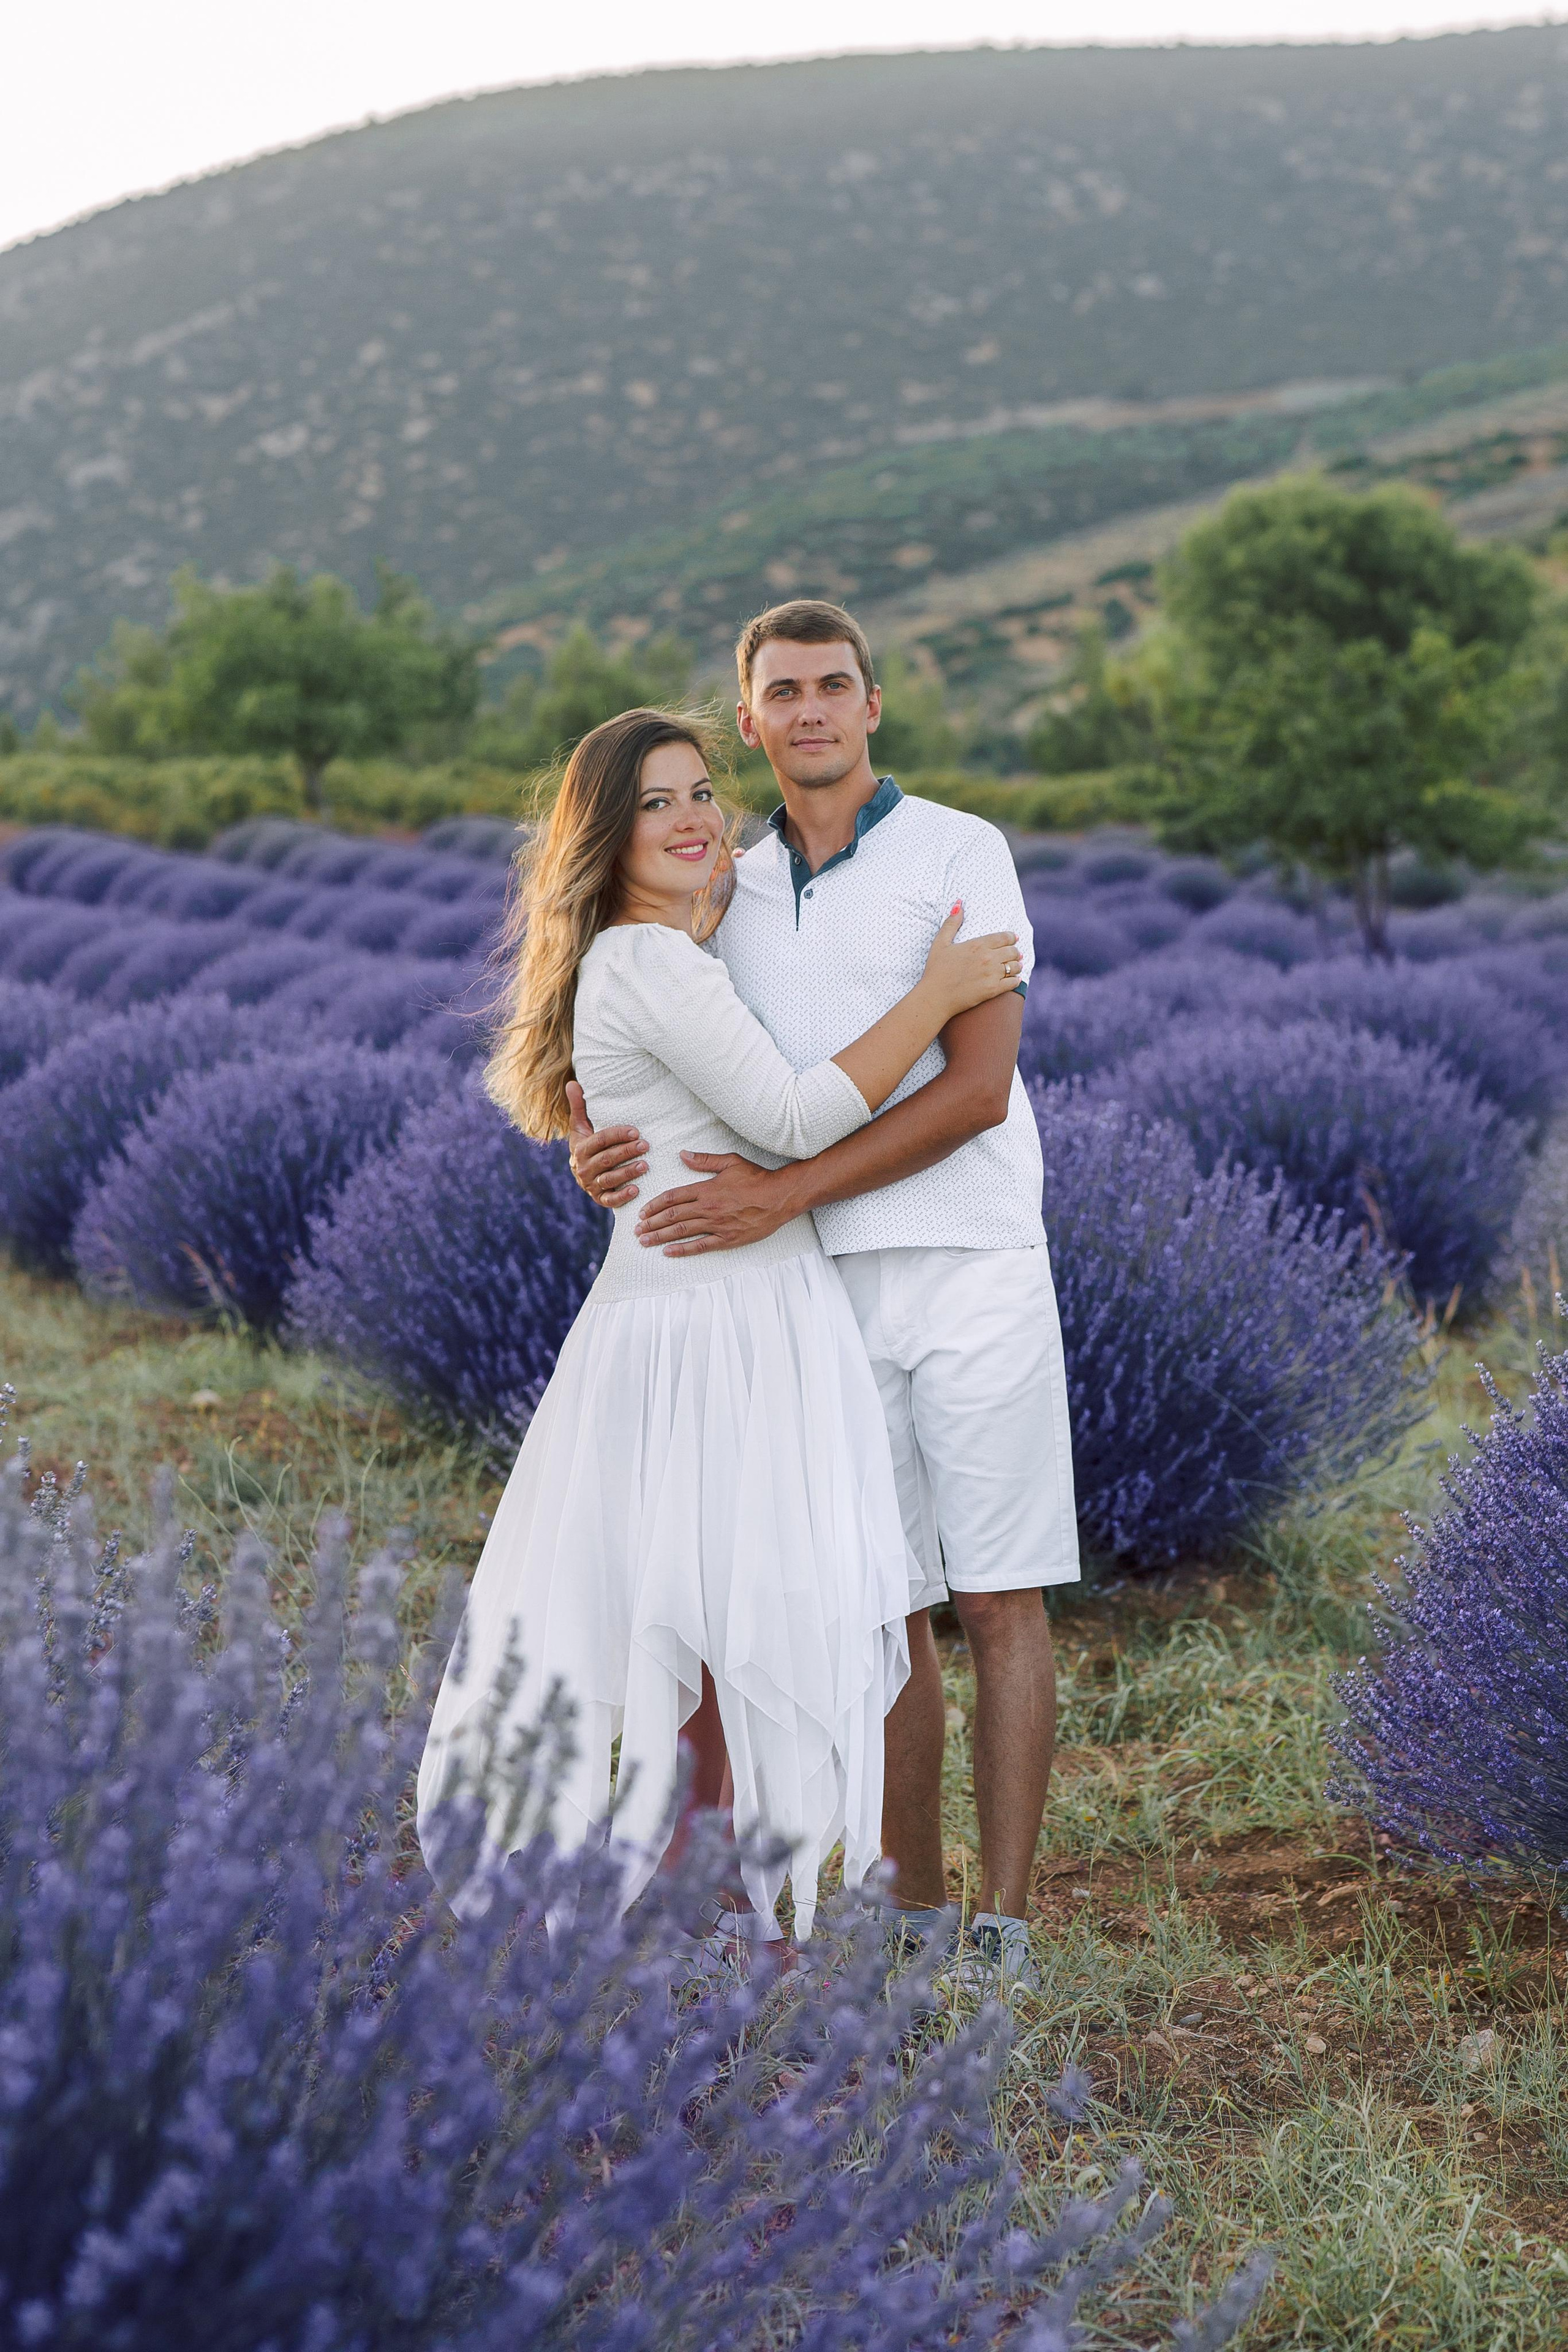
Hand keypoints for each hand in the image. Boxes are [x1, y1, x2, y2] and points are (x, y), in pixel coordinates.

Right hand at [566, 1079, 647, 1208]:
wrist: (580, 1172)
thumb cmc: (586, 1144)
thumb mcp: (580, 1127)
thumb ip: (579, 1106)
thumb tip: (572, 1083)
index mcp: (580, 1148)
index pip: (600, 1140)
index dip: (617, 1135)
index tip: (635, 1131)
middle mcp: (583, 1168)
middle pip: (606, 1159)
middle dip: (626, 1152)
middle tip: (646, 1146)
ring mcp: (591, 1185)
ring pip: (609, 1179)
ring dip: (627, 1173)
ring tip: (645, 1165)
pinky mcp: (599, 1198)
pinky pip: (610, 1200)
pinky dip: (622, 1197)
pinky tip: (636, 1190)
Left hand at [634, 1152, 794, 1254]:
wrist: (780, 1197)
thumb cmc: (757, 1178)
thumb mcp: (730, 1162)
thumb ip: (704, 1160)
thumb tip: (682, 1155)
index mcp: (707, 1189)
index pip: (674, 1197)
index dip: (655, 1205)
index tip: (643, 1211)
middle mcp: (708, 1208)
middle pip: (673, 1215)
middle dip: (652, 1223)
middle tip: (637, 1230)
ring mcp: (717, 1225)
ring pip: (682, 1231)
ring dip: (660, 1236)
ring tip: (645, 1241)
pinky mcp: (727, 1239)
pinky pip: (700, 1246)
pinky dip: (682, 1250)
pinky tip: (668, 1252)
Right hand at [922, 902, 1021, 1018]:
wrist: (935, 997)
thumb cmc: (936, 970)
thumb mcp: (940, 943)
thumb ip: (951, 923)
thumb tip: (959, 904)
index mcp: (977, 945)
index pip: (1004, 937)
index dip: (1012, 937)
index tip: (1014, 938)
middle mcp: (988, 958)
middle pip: (1012, 951)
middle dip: (1015, 951)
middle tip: (1015, 953)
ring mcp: (992, 975)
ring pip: (1015, 966)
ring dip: (1017, 965)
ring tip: (1017, 965)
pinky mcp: (993, 990)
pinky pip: (1013, 982)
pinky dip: (1016, 979)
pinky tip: (1015, 979)